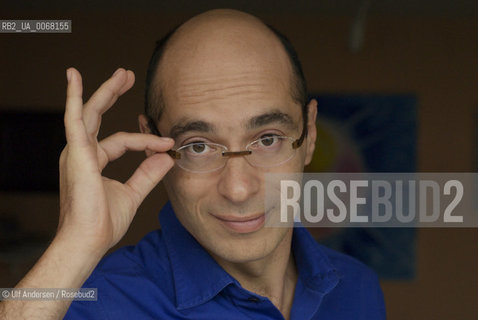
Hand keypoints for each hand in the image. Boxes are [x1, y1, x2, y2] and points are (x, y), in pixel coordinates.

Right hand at [57, 68, 173, 254]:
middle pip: (99, 115)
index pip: (123, 141)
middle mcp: (82, 152)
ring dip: (105, 91)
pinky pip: (74, 118)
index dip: (147, 140)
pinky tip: (74, 78)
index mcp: (93, 160)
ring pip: (91, 112)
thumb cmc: (104, 222)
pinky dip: (74, 98)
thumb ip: (148, 173)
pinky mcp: (76, 152)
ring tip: (121, 74)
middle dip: (113, 94)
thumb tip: (167, 157)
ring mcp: (77, 151)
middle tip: (128, 76)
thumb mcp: (133, 193)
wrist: (89, 240)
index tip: (167, 142)